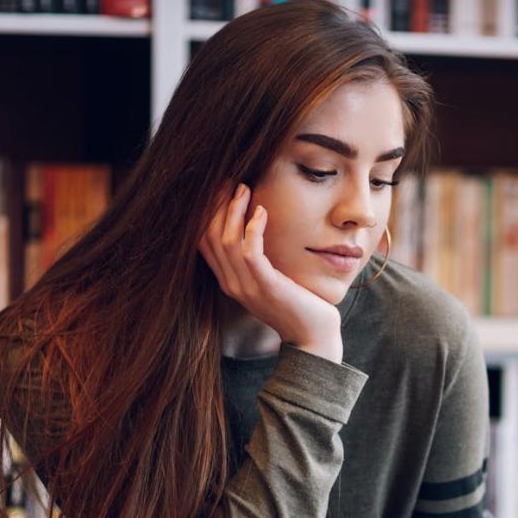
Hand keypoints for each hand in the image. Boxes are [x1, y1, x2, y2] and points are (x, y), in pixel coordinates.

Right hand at [199, 183, 343, 361]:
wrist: (314, 337)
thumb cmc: (298, 304)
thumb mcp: (271, 278)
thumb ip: (258, 259)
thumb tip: (255, 224)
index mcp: (229, 282)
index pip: (203, 241)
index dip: (208, 212)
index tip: (220, 188)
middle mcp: (231, 284)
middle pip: (209, 237)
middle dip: (217, 205)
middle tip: (230, 180)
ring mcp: (247, 288)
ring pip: (226, 241)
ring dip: (234, 210)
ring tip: (245, 188)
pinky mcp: (266, 287)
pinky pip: (250, 253)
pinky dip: (253, 229)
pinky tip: (263, 211)